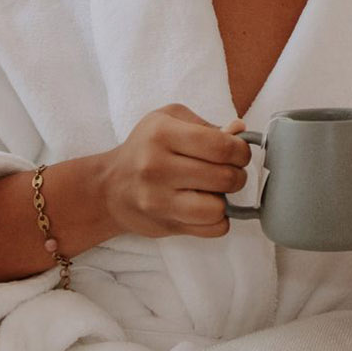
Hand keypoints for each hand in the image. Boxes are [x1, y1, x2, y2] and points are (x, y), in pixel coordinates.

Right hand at [94, 105, 252, 238]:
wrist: (110, 187)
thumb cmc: (145, 148)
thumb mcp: (169, 121)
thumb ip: (207, 125)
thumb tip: (240, 130)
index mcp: (162, 133)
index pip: (221, 146)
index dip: (241, 151)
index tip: (238, 153)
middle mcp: (157, 166)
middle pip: (224, 177)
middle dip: (237, 174)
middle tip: (229, 171)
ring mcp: (159, 200)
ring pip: (219, 208)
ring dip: (226, 200)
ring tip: (215, 191)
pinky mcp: (165, 224)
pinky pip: (213, 229)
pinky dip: (218, 220)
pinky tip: (206, 207)